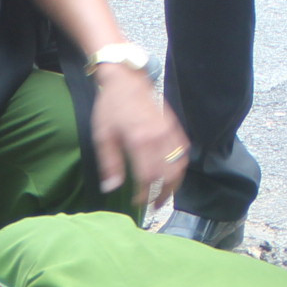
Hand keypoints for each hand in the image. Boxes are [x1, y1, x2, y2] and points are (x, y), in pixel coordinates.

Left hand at [89, 64, 188, 202]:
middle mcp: (158, 137)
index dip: (145, 194)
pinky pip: (183, 152)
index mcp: (139, 140)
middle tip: (154, 205)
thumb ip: (109, 164)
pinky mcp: (175, 126)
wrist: (125, 80)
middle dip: (163, 194)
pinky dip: (180, 167)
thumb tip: (111, 188)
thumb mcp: (102, 136)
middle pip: (169, 175)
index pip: (149, 177)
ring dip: (174, 184)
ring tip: (164, 195)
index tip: (138, 202)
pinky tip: (172, 175)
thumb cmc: (110, 107)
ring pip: (180, 166)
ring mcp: (169, 131)